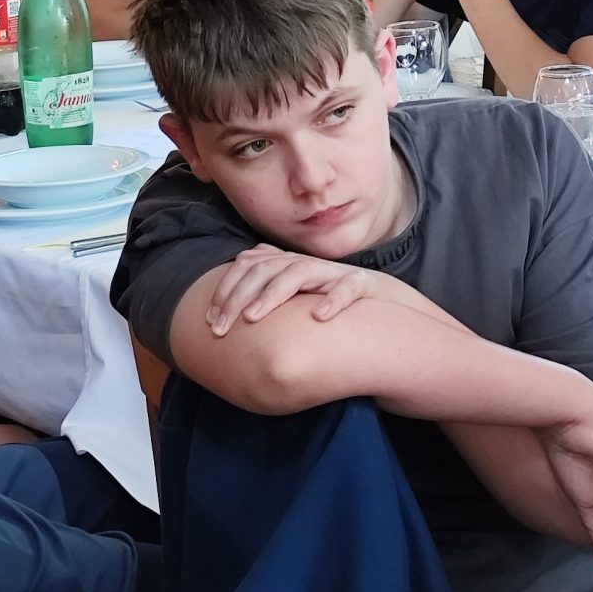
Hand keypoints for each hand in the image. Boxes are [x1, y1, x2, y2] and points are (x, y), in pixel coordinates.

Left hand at [203, 245, 393, 335]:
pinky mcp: (362, 284)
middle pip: (266, 268)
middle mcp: (307, 264)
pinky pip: (349, 287)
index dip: (226, 289)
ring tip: (254, 317)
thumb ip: (266, 294)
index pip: (249, 265)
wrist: (382, 299)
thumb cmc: (330, 300)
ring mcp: (333, 273)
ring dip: (273, 294)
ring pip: (299, 272)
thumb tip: (229, 307)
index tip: (210, 320)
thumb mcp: (295, 298)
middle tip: (220, 327)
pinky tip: (319, 317)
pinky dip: (335, 300)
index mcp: (288, 265)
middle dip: (239, 296)